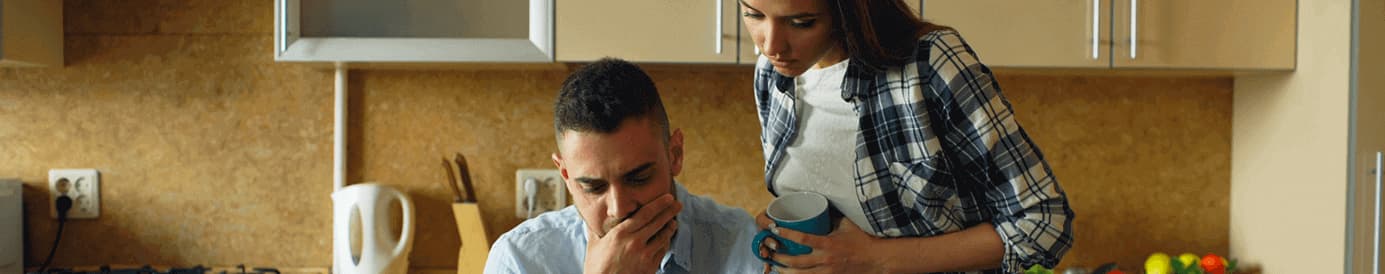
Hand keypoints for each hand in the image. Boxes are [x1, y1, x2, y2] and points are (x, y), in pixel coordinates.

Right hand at [583, 194, 681, 273]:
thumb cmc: (596, 268)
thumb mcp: (593, 246)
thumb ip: (594, 230)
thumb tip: (589, 219)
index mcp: (620, 234)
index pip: (644, 214)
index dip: (658, 204)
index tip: (668, 197)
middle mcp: (634, 242)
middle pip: (657, 222)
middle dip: (669, 211)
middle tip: (677, 204)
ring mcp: (644, 256)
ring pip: (663, 237)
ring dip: (670, 228)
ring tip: (673, 222)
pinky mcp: (650, 268)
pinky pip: (661, 251)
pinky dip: (665, 243)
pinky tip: (666, 239)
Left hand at [763, 217, 884, 273]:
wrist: (877, 260)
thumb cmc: (862, 240)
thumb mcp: (847, 224)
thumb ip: (832, 217)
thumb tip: (820, 204)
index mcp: (829, 244)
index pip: (803, 238)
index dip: (787, 234)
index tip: (775, 230)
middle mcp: (826, 259)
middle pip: (797, 262)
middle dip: (780, 258)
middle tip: (770, 252)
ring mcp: (828, 272)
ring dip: (786, 272)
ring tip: (775, 267)